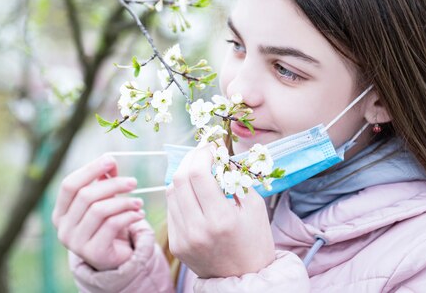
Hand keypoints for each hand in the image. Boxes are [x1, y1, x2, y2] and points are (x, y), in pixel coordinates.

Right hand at [52, 154, 145, 270]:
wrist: (113, 259)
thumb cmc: (107, 224)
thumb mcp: (104, 201)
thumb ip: (104, 181)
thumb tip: (110, 161)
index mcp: (61, 212)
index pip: (69, 185)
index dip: (90, 169)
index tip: (111, 160)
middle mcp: (63, 228)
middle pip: (86, 196)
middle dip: (113, 184)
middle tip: (133, 182)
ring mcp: (75, 243)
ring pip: (99, 210)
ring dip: (123, 201)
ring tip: (138, 201)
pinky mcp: (93, 253)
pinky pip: (111, 225)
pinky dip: (128, 216)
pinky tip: (138, 214)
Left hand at [166, 143, 275, 277]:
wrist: (245, 279)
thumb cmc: (255, 240)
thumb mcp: (255, 206)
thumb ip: (235, 178)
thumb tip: (217, 154)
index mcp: (221, 219)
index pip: (197, 174)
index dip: (201, 154)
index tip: (211, 147)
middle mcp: (198, 229)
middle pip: (179, 180)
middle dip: (190, 159)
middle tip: (202, 153)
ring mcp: (183, 238)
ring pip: (171, 192)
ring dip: (184, 176)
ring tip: (199, 172)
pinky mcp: (176, 244)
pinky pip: (172, 209)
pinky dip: (181, 195)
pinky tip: (194, 194)